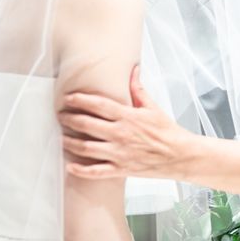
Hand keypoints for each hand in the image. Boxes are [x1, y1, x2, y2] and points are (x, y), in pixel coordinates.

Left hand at [58, 65, 194, 179]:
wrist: (180, 156)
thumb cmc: (167, 131)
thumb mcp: (152, 107)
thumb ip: (138, 88)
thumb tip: (133, 69)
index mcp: (128, 116)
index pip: (98, 105)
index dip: (80, 100)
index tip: (68, 98)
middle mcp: (120, 134)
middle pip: (87, 125)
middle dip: (70, 119)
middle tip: (60, 115)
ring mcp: (119, 153)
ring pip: (87, 148)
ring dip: (70, 142)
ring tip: (60, 137)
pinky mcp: (121, 169)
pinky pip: (96, 171)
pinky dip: (81, 170)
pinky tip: (70, 166)